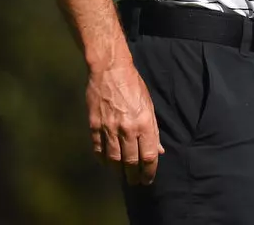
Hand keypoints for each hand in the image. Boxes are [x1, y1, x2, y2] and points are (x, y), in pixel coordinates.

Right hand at [87, 62, 163, 184]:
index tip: (149, 179)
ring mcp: (109, 128)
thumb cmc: (134, 86)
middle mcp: (127, 128)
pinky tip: (107, 164)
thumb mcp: (149, 105)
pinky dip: (103, 159)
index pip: (148, 155)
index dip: (149, 171)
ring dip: (118, 171)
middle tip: (136, 182)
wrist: (110, 71)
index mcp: (144, 123)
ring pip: (113, 159)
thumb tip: (158, 150)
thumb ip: (153, 130)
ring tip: (123, 176)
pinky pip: (98, 149)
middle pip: (131, 161)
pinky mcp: (94, 126)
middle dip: (134, 175)